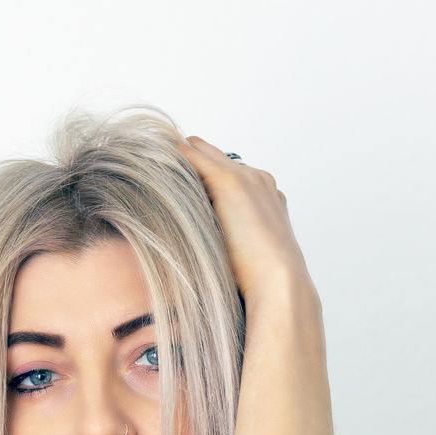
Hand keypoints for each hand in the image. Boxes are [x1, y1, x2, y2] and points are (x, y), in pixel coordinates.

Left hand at [175, 136, 314, 305]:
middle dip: (195, 160)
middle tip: (164, 163)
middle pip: (220, 159)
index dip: (207, 178)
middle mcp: (259, 181)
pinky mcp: (230, 181)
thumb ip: (228, 238)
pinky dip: (178, 157)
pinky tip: (159, 158)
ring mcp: (247, 178)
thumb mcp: (244, 252)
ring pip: (207, 154)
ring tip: (158, 160)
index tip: (183, 185)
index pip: (233, 175)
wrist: (277, 280)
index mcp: (268, 198)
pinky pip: (196, 157)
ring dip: (185, 157)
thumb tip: (199, 242)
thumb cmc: (258, 278)